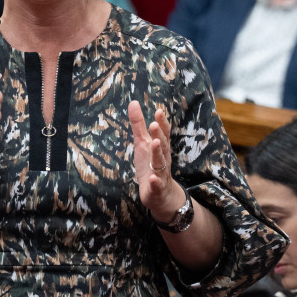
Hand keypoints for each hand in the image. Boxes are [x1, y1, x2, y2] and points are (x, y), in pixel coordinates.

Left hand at [127, 101, 182, 221]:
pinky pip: (157, 184)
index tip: (159, 111)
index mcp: (160, 147)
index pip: (163, 133)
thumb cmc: (151, 165)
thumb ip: (139, 125)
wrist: (160, 194)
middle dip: (159, 135)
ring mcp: (160, 173)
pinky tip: (152, 178)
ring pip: (160, 162)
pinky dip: (155, 181)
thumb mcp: (142, 143)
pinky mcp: (156, 188)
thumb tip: (133, 102)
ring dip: (157, 153)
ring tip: (154, 143)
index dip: (162, 123)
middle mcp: (163, 158)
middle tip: (154, 124)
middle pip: (162, 145)